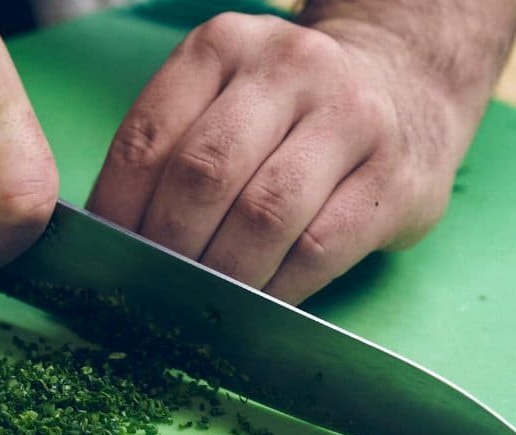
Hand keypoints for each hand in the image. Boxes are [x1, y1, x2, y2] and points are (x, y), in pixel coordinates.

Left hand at [87, 12, 480, 303]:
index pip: (149, 138)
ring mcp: (350, 118)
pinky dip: (276, 289)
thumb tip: (112, 242)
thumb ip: (172, 150)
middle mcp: (289, 68)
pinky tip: (257, 307)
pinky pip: (318, 249)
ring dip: (223, 275)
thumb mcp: (225, 99)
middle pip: (204, 174)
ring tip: (202, 305)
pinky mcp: (394, 179)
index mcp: (224, 46)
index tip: (107, 259)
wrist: (408, 90)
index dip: (118, 210)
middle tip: (153, 290)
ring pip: (263, 214)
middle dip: (168, 247)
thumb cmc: (290, 114)